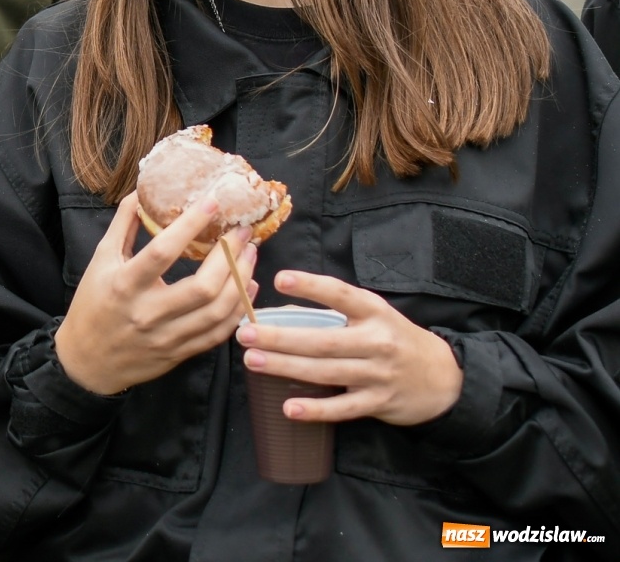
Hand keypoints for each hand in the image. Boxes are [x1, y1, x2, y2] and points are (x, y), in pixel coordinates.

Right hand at [54, 191, 257, 395]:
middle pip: (202, 287)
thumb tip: (142, 191)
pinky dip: (238, 308)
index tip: (212, 203)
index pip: (162, 252)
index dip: (189, 225)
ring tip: (249, 255)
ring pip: (217, 311)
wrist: (87, 360)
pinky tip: (247, 288)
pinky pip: (218, 333)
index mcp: (125, 284)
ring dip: (241, 281)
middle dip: (230, 256)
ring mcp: (167, 337)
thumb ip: (123, 225)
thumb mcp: (100, 260)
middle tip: (243, 232)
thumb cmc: (92, 304)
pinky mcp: (180, 353)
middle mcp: (148, 313)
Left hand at [236, 270, 463, 425]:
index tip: (281, 279)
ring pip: (326, 372)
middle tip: (245, 333)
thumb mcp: (374, 315)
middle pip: (323, 340)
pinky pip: (342, 409)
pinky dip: (315, 410)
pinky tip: (288, 408)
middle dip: (280, 337)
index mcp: (374, 312)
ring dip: (286, 368)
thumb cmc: (396, 339)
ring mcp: (377, 375)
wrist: (444, 378)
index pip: (341, 295)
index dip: (312, 287)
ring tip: (253, 361)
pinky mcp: (378, 403)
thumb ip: (336, 311)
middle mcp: (376, 342)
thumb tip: (284, 311)